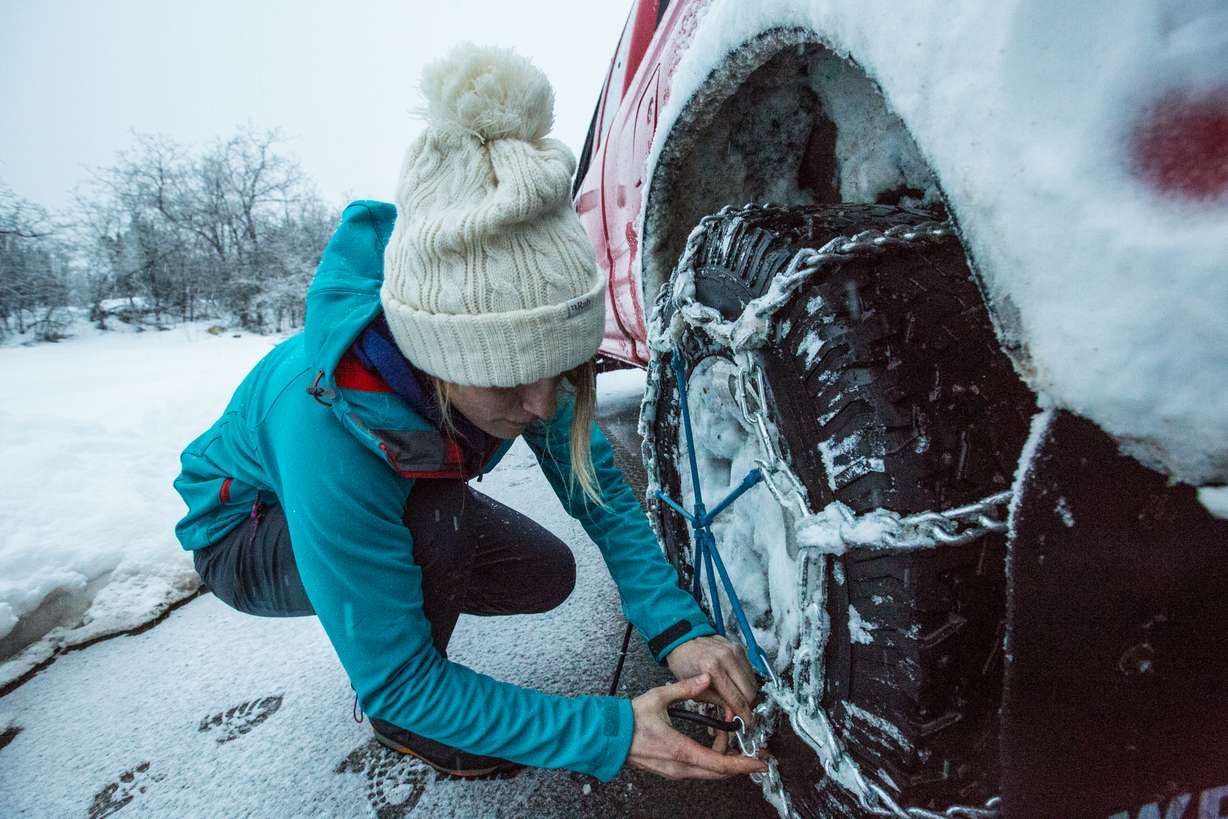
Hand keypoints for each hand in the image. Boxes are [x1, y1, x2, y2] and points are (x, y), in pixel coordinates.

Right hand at [627, 673, 767, 779]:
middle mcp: (680, 767)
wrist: (609, 737)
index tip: (758, 761)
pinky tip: (713, 743)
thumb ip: (686, 688)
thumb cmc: (630, 720)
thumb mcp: (659, 698)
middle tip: (754, 752)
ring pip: (709, 772)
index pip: (719, 763)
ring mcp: (675, 772)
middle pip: (719, 773)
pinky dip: (711, 759)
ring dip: (724, 759)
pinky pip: (699, 770)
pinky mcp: (671, 771)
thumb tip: (705, 679)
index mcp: (681, 750)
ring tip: (727, 736)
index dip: (743, 763)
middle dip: (739, 763)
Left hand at [666, 635, 759, 726]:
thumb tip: (732, 715)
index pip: (736, 698)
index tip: (746, 723)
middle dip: (748, 706)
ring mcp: (734, 651)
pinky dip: (747, 681)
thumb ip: (716, 702)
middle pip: (749, 691)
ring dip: (749, 694)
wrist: (683, 640)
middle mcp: (726, 658)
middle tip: (743, 713)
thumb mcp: (695, 688)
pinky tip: (738, 686)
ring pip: (753, 681)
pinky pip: (750, 670)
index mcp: (712, 668)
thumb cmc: (684, 663)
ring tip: (739, 700)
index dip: (744, 714)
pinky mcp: (738, 648)